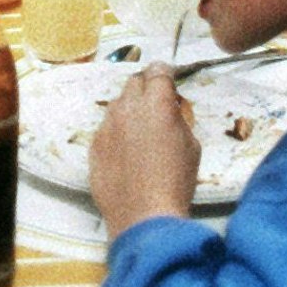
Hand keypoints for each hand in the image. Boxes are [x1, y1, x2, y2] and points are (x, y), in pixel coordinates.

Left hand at [89, 65, 198, 237]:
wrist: (143, 214)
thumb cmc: (175, 182)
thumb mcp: (191, 146)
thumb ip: (178, 119)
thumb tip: (169, 109)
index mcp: (156, 104)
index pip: (158, 71)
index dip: (165, 72)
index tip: (168, 77)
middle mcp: (128, 108)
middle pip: (135, 81)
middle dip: (146, 87)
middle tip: (156, 102)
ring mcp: (107, 124)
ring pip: (118, 103)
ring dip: (130, 108)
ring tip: (142, 129)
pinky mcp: (95, 143)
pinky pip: (107, 127)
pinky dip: (118, 130)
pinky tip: (127, 150)